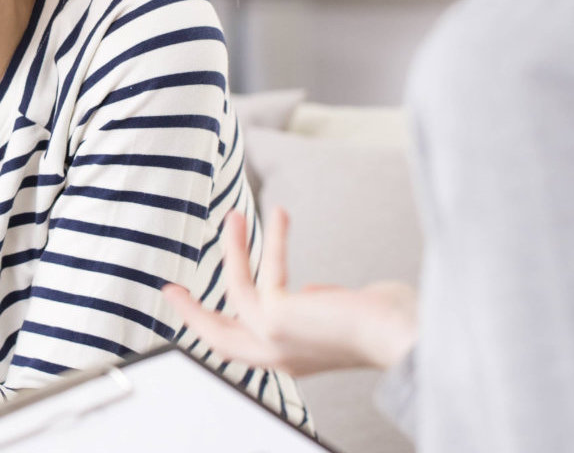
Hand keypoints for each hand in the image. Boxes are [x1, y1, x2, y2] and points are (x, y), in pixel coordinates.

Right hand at [163, 208, 417, 376]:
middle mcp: (277, 356)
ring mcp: (273, 339)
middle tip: (170, 291)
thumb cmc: (389, 324)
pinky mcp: (274, 318)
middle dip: (191, 313)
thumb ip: (319, 304)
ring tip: (231, 216)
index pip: (245, 347)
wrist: (402, 335)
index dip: (222, 326)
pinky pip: (260, 270)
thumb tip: (307, 290)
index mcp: (292, 359)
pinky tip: (278, 213)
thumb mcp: (341, 316)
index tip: (208, 308)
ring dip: (231, 252)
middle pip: (217, 338)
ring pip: (233, 295)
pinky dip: (268, 239)